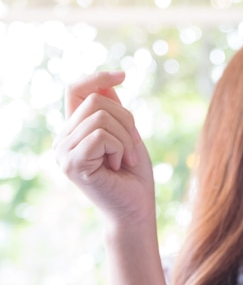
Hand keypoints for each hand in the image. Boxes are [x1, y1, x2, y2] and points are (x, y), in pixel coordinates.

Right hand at [54, 72, 155, 228]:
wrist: (136, 209)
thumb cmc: (134, 176)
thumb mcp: (128, 135)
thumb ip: (114, 111)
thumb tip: (106, 81)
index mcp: (75, 131)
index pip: (76, 90)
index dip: (97, 77)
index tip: (123, 75)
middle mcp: (63, 139)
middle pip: (96, 100)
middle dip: (127, 119)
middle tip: (132, 147)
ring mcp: (64, 152)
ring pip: (101, 116)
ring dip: (126, 137)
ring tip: (126, 159)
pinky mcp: (72, 163)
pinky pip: (101, 135)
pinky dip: (120, 147)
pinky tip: (120, 166)